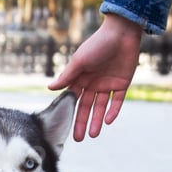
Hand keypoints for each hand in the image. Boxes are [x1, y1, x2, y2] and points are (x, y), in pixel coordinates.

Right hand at [48, 14, 142, 140]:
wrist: (122, 33)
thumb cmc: (97, 44)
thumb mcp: (79, 61)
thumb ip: (67, 76)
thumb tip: (50, 88)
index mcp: (81, 78)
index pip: (74, 100)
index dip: (70, 113)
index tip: (65, 127)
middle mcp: (93, 83)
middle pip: (86, 107)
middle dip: (82, 123)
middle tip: (78, 139)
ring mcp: (108, 84)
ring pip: (101, 107)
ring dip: (97, 121)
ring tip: (93, 135)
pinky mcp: (122, 84)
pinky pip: (117, 101)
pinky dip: (113, 111)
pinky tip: (108, 121)